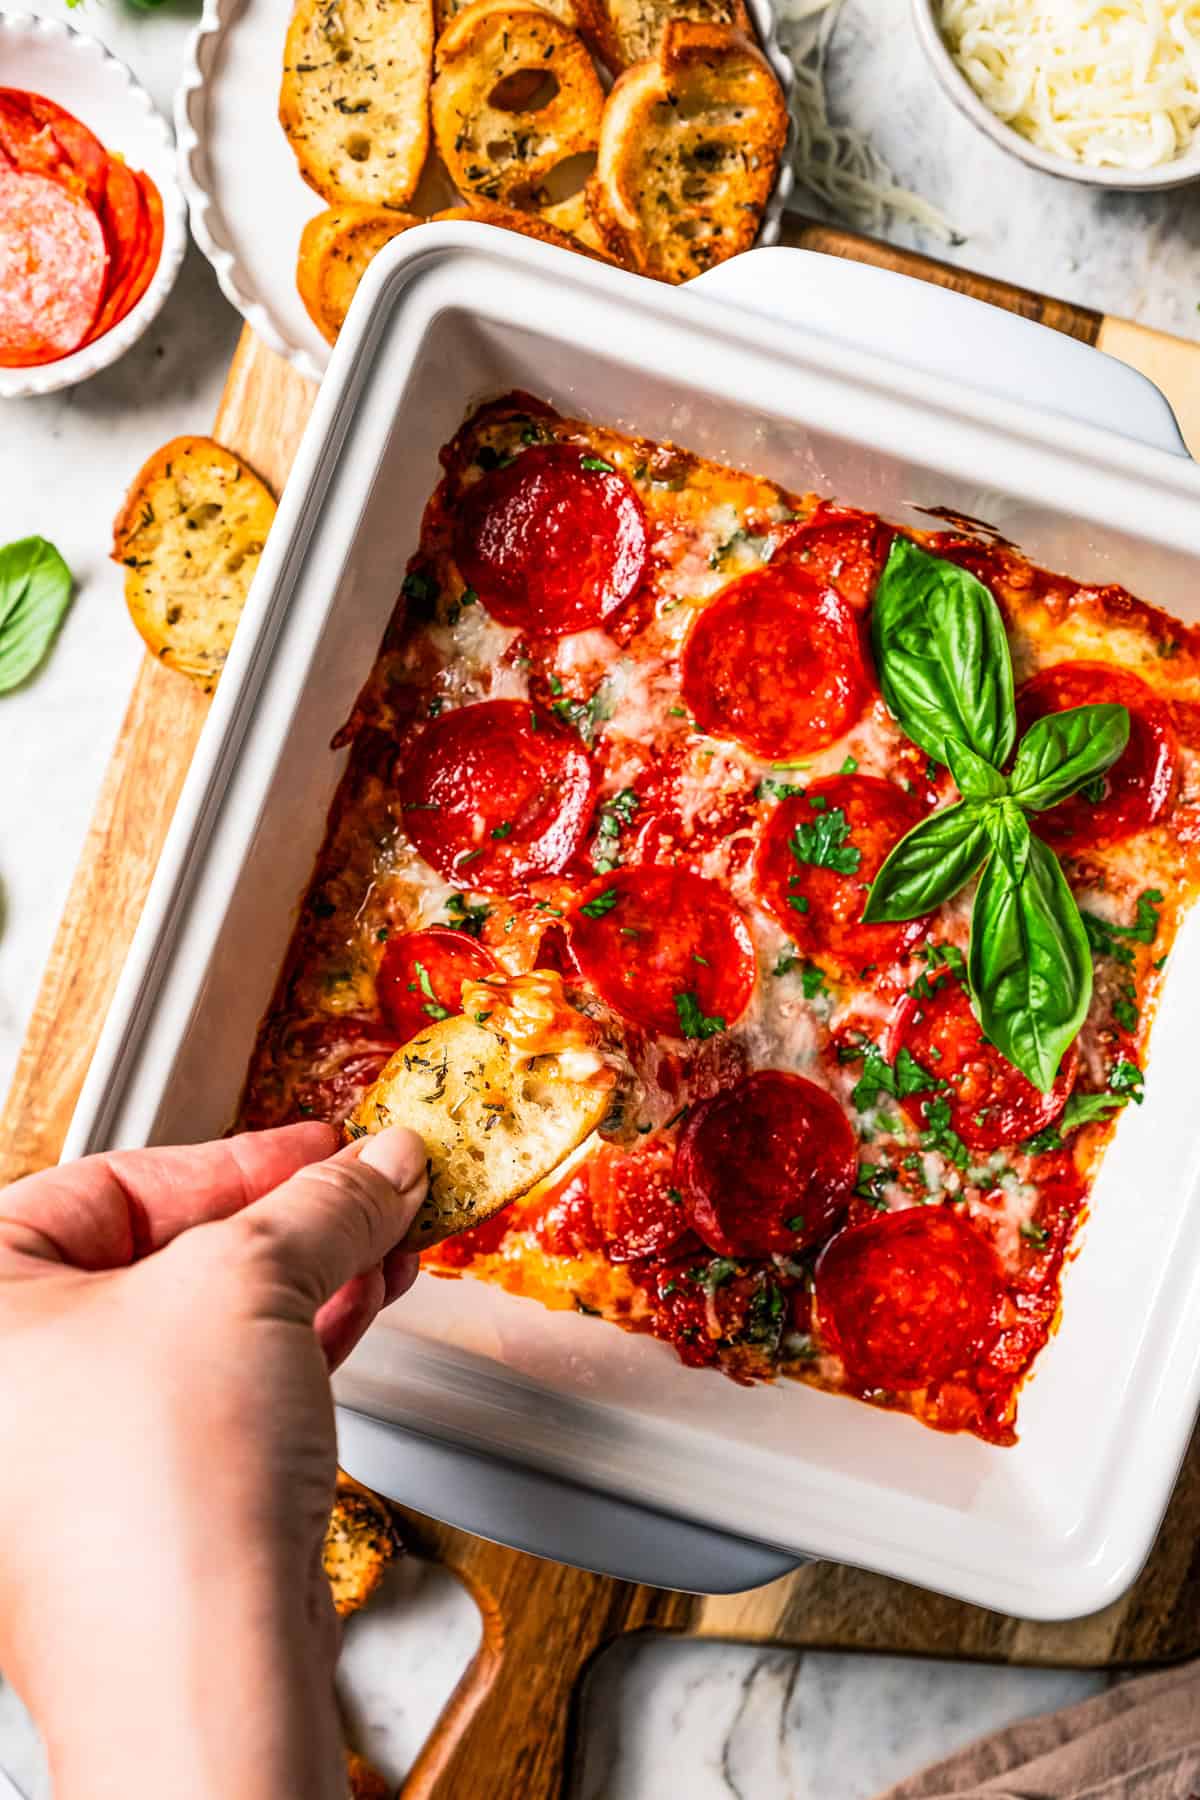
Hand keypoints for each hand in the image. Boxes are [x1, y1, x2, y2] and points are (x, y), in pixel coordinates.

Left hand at [0, 1122, 426, 1799]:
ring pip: (208, 1327)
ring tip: (387, 1241)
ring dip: (311, 1275)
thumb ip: (321, 1204)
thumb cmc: (151, 1499)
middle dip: (289, 1218)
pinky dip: (301, 1342)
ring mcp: (75, 1453)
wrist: (199, 1674)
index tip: (322, 1144)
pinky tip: (365, 1305)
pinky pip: (227, 1391)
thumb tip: (376, 1167)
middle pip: (167, 1255)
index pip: (113, 1183)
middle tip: (367, 1188)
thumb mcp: (246, 1281)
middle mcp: (14, 1384)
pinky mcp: (148, 1506)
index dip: (237, 1155)